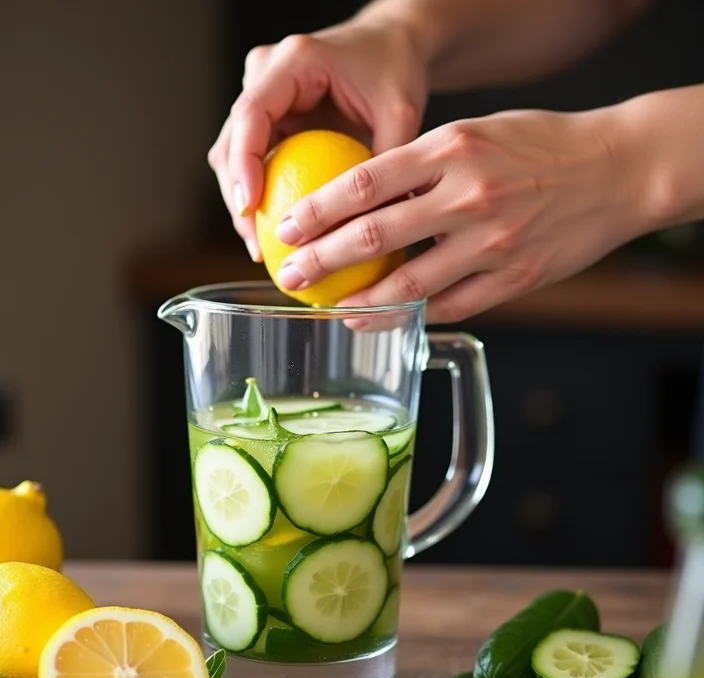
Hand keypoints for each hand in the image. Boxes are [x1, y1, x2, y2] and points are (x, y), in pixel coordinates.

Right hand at [207, 20, 428, 260]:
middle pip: (231, 142)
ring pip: (233, 158)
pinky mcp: (269, 122)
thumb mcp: (400, 111)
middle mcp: (266, 77)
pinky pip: (252, 164)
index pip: (251, 113)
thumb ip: (387, 160)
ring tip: (262, 250)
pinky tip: (274, 236)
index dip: (243, 163)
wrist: (390, 46)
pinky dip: (259, 199)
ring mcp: (263, 99)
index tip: (251, 206)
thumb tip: (380, 221)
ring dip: (243, 205)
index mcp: (293, 63)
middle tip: (257, 245)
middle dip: (238, 197)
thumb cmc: (396, 70)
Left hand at [274, 108, 647, 322]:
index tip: (286, 228)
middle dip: (322, 261)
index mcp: (451, 149)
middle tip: (292, 276)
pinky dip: (415, 314)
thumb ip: (421, 165)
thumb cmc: (540, 147)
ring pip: (410, 283)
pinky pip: (452, 305)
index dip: (316, 210)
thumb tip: (362, 200)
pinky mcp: (515, 279)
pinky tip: (388, 319)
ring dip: (362, 302)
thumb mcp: (474, 134)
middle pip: (375, 235)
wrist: (616, 170)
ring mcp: (493, 242)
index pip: (363, 182)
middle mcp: (469, 195)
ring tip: (334, 310)